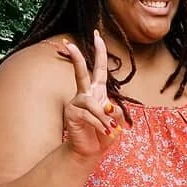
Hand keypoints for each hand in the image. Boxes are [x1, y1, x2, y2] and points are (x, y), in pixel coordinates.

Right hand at [57, 30, 120, 160]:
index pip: (98, 69)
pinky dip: (101, 124)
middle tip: (70, 43)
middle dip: (76, 58)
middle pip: (80, 73)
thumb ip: (115, 111)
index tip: (97, 36)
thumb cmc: (103, 134)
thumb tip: (108, 106)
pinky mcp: (72, 114)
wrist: (90, 151)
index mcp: (97, 91)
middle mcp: (85, 94)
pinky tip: (106, 132)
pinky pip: (90, 115)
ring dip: (104, 118)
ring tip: (110, 129)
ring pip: (93, 103)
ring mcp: (76, 103)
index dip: (99, 53)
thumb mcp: (115, 121)